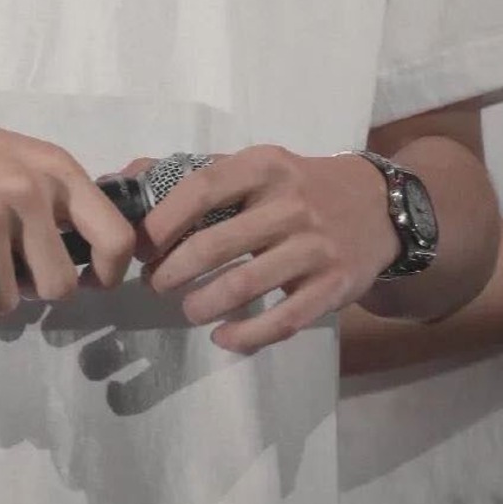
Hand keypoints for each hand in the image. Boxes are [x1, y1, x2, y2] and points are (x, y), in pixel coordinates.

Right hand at [0, 79, 137, 331]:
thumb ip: (50, 198)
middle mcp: (29, 190)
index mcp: (55, 168)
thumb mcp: (16, 157)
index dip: (108, 273)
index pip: (115, 237)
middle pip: (61, 285)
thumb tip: (79, 262)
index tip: (89, 283)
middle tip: (6, 271)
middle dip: (34, 290)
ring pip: (10, 302)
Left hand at [126, 145, 399, 352]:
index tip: (141, 247)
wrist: (377, 206)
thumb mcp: (256, 165)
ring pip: (246, 285)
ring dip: (203, 303)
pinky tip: (223, 338)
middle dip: (174, 270)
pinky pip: (283, 321)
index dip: (164, 221)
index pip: (202, 189)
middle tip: (155, 284)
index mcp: (264, 166)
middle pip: (217, 242)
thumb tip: (126, 179)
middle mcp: (291, 203)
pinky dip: (246, 336)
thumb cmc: (298, 186)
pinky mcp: (334, 287)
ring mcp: (315, 247)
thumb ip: (197, 173)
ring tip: (185, 308)